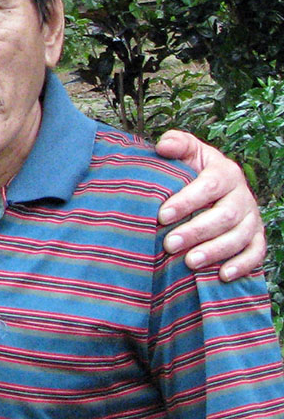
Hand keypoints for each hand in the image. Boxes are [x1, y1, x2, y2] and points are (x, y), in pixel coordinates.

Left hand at [155, 129, 264, 280]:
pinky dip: (242, 265)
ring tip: (189, 262)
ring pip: (239, 237)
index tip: (162, 215)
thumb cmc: (192, 169)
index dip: (187, 201)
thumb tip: (164, 146)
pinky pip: (256, 253)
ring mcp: (252, 218)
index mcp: (226, 172)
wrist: (213, 185)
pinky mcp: (257, 237)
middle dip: (197, 231)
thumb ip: (176, 144)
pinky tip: (222, 275)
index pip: (209, 186)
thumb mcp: (186, 152)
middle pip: (224, 216)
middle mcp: (243, 196)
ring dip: (215, 251)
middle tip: (170, 244)